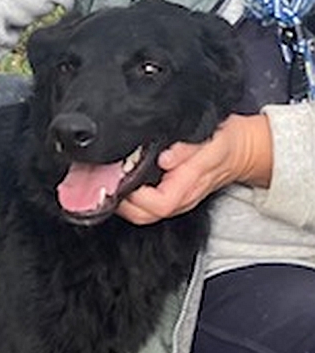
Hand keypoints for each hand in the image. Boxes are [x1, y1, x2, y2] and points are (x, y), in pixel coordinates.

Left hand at [117, 113, 271, 224]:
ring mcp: (176, 201)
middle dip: (123, 203)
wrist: (241, 150)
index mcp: (188, 184)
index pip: (159, 204)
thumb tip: (165, 159)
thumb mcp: (210, 136)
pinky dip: (133, 198)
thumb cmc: (225, 142)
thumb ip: (187, 149)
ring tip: (116, 182)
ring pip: (144, 215)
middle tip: (111, 182)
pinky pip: (148, 207)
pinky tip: (127, 184)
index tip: (124, 179)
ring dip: (126, 202)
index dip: (137, 197)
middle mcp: (181, 198)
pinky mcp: (171, 198)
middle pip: (145, 216)